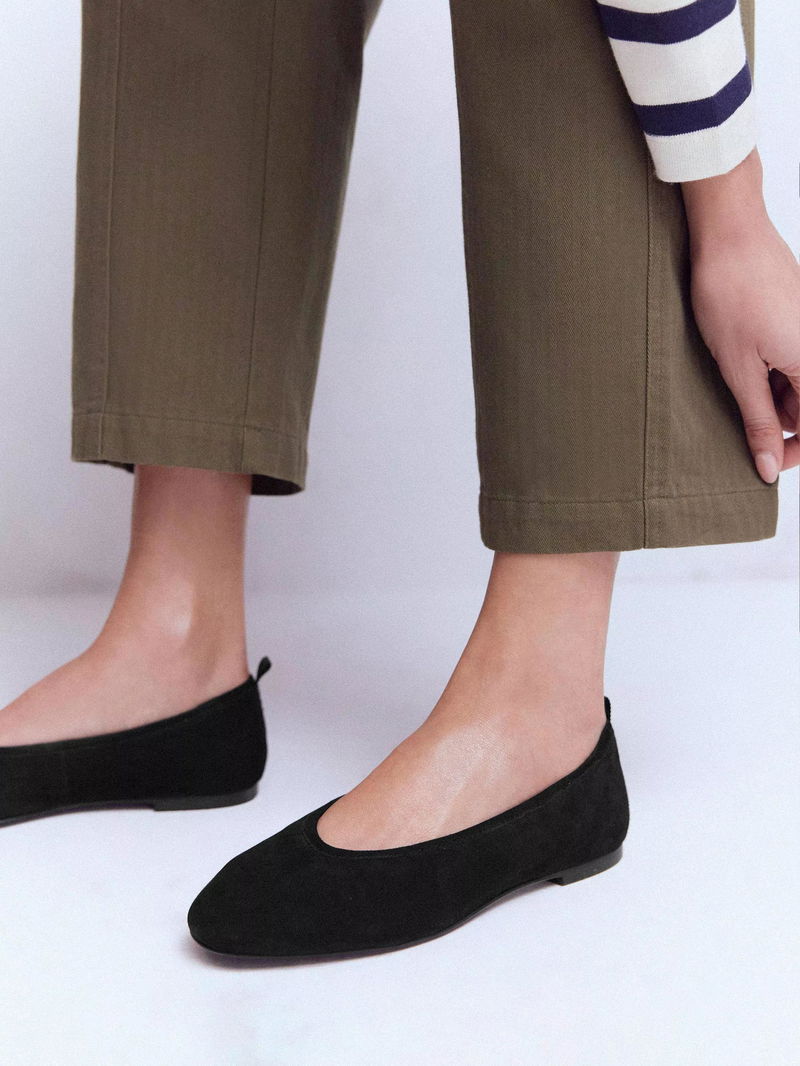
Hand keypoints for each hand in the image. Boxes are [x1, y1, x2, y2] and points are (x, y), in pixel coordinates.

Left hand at [681, 151, 799, 482]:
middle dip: (778, 420)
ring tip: (735, 375)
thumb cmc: (729, 294)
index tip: (763, 463)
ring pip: (798, 382)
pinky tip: (741, 358)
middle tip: (739, 416)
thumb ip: (758, 420)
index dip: (792, 450)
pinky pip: (791, 356)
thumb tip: (768, 465)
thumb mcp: (738, 369)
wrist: (728, 233)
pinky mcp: (799, 315)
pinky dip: (769, 368)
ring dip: (770, 393)